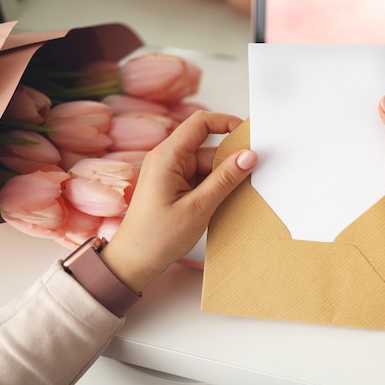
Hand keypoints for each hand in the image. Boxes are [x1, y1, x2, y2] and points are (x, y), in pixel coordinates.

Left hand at [99, 111, 257, 291]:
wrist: (134, 261)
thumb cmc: (157, 237)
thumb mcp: (199, 207)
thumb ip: (225, 179)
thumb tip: (249, 155)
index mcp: (167, 156)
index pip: (201, 123)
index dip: (227, 122)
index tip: (249, 136)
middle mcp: (167, 159)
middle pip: (208, 147)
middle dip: (229, 161)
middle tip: (249, 178)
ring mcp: (170, 172)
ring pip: (207, 164)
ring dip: (223, 178)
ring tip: (229, 200)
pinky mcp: (174, 184)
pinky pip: (201, 177)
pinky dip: (214, 187)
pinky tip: (220, 202)